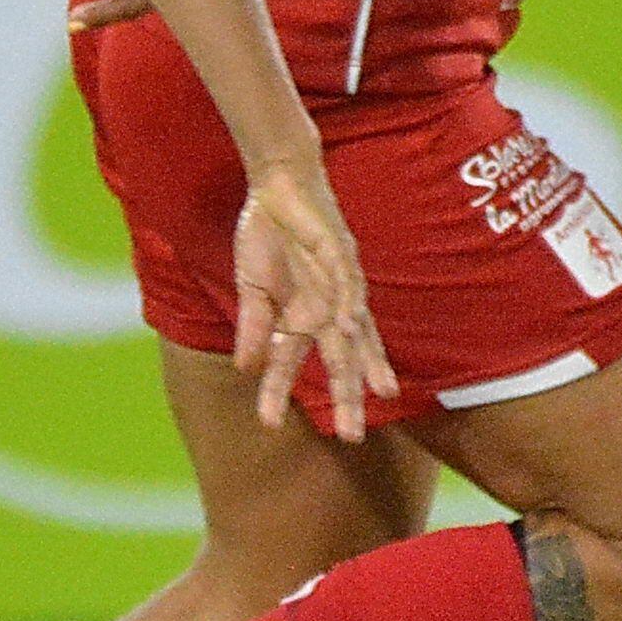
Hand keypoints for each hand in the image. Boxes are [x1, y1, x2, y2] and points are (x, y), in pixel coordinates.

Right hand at [229, 149, 390, 441]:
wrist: (277, 183)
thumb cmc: (269, 234)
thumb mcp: (253, 288)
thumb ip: (254, 328)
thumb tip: (246, 371)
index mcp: (304, 316)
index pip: (290, 362)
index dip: (278, 392)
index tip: (265, 425)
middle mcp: (329, 306)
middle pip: (342, 360)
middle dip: (348, 397)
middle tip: (353, 437)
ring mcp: (339, 282)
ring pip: (355, 330)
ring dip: (365, 361)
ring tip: (375, 393)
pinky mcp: (339, 254)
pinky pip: (348, 284)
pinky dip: (349, 306)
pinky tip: (348, 328)